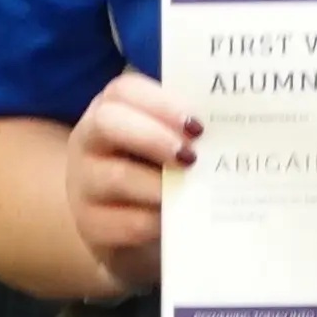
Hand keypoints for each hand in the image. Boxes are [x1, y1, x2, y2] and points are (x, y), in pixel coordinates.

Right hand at [68, 71, 192, 295]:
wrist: (126, 222)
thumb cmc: (154, 170)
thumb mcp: (165, 142)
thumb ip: (187, 130)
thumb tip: (232, 127)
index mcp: (110, 108)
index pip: (125, 90)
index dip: (162, 103)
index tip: (197, 124)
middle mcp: (89, 141)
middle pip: (107, 123)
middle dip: (153, 136)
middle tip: (191, 155)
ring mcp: (83, 184)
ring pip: (116, 176)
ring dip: (159, 183)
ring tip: (190, 188)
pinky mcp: (91, 225)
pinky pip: (122, 222)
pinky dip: (155, 220)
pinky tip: (179, 218)